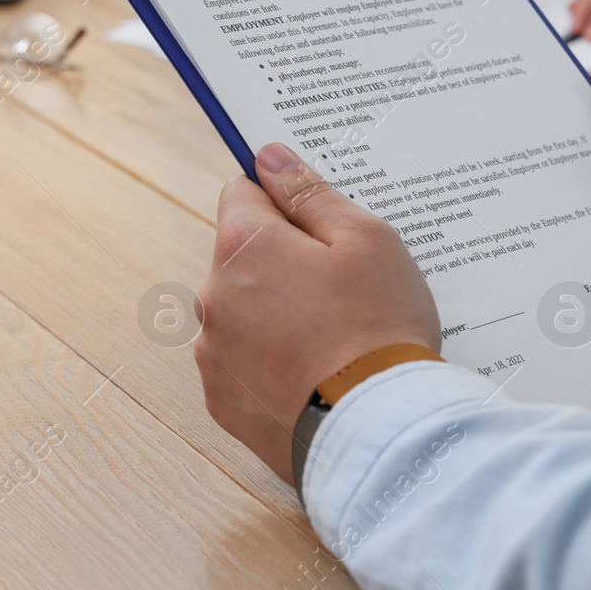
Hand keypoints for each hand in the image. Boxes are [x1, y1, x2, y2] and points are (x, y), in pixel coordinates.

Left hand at [195, 143, 440, 482]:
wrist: (378, 432)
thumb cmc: (378, 327)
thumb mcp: (365, 240)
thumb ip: (309, 194)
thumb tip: (269, 158)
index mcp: (243, 246)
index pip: (242, 193)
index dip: (282, 200)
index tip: (317, 222)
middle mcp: (212, 297)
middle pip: (242, 257)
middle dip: (284, 262)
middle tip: (342, 287)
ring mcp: (213, 355)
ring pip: (242, 312)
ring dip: (275, 314)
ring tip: (333, 338)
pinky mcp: (223, 403)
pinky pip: (243, 365)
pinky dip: (271, 364)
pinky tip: (316, 374)